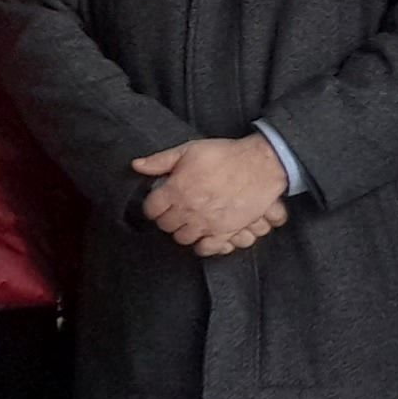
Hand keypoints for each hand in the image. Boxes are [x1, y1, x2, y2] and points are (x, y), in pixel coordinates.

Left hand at [133, 136, 290, 254]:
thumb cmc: (226, 155)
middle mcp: (188, 210)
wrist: (259, 165)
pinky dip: (201, 246)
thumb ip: (161, 160)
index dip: (153, 205)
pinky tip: (202, 236)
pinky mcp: (225, 231)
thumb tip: (137, 166)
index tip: (158, 202)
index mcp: (176, 190)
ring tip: (188, 222)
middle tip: (174, 211)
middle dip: (166, 218)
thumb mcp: (189, 150)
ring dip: (182, 231)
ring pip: (183, 238)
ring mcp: (207, 223)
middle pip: (166, 225)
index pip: (152, 209)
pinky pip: (206, 248)